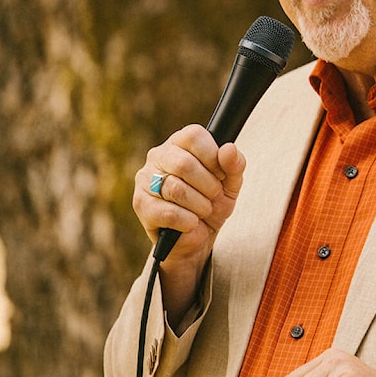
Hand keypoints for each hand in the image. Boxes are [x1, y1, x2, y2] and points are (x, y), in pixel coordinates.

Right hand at [132, 124, 244, 319]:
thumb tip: (231, 150)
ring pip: (175, 186)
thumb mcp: (232, 186)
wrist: (197, 242)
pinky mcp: (140, 208)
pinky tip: (192, 226)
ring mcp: (144, 181)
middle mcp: (157, 157)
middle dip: (209, 185)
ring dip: (199, 205)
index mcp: (180, 143)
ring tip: (204, 215)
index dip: (213, 155)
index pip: (195, 134)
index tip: (222, 174)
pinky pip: (165, 210)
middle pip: (185, 160)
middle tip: (216, 201)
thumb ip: (235, 166)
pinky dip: (186, 221)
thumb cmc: (214, 206)